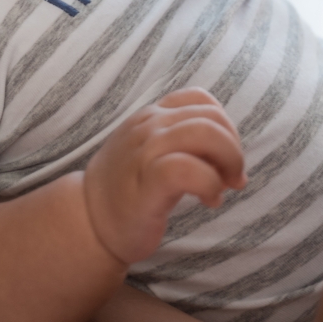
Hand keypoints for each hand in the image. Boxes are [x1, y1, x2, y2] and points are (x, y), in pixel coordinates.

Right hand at [83, 89, 246, 265]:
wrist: (88, 222)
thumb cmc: (127, 190)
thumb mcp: (149, 151)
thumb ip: (179, 140)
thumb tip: (227, 150)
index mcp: (151, 116)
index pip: (200, 99)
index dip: (225, 126)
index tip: (223, 157)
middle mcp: (148, 126)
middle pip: (211, 117)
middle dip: (233, 148)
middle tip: (233, 179)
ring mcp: (146, 151)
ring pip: (205, 134)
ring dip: (228, 162)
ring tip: (222, 188)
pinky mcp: (148, 182)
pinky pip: (189, 168)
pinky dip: (210, 183)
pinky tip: (209, 200)